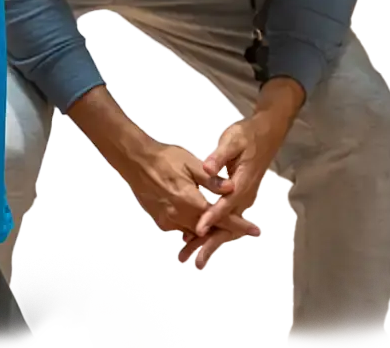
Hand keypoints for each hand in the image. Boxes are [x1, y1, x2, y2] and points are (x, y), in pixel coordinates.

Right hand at [123, 140, 260, 242]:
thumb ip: (211, 179)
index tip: (253, 229)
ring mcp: (168, 220)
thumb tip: (231, 188)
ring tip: (220, 226)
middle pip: (208, 230)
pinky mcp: (160, 220)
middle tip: (239, 226)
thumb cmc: (163, 158)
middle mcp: (179, 215)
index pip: (220, 217)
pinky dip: (191, 226)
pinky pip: (180, 228)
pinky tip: (196, 220)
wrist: (136, 160)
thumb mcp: (191, 163)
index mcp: (190, 200)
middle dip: (224, 230)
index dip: (239, 224)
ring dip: (207, 230)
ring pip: (194, 231)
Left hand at [178, 116, 284, 269]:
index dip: (212, 218)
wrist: (266, 134)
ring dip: (209, 242)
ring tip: (192, 257)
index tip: (198, 230)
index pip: (226, 205)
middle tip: (194, 259)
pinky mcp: (238, 199)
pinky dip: (213, 232)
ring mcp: (242, 199)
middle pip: (227, 226)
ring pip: (225, 227)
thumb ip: (219, 155)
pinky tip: (199, 239)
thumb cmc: (248, 136)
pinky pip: (225, 221)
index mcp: (242, 183)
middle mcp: (244, 196)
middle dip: (210, 244)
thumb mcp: (232, 140)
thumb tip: (208, 167)